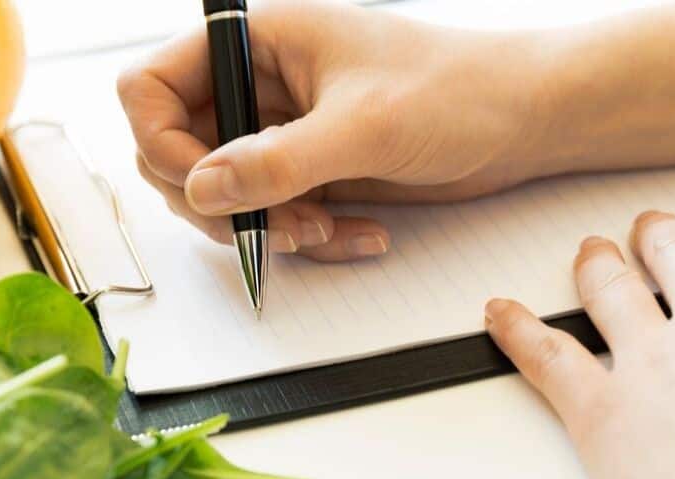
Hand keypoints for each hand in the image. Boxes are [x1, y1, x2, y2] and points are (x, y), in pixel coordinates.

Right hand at [116, 0, 553, 261]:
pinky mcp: (304, 173)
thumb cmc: (458, 90)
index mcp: (256, 42)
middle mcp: (256, 86)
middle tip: (279, 221)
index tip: (205, 186)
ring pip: (220, 198)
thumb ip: (277, 160)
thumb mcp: (365, 125)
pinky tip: (356, 233)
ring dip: (264, 229)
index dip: (161, 144)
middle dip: (222, 202)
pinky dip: (304, 239)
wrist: (523, 122)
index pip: (151, 88)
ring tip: (325, 229)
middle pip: (175, 155)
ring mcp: (277, 133)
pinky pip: (269, 219)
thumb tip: (202, 189)